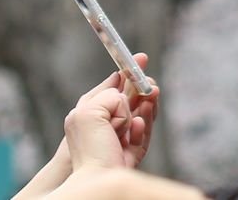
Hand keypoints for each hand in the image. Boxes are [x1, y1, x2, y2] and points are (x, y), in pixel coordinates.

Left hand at [64, 55, 158, 172]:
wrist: (97, 177)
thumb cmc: (87, 148)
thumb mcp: (89, 109)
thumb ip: (110, 94)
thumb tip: (124, 93)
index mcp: (92, 113)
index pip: (114, 88)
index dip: (127, 73)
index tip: (140, 59)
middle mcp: (106, 126)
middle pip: (131, 100)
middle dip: (143, 88)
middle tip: (150, 81)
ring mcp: (120, 140)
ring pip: (141, 115)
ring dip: (147, 104)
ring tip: (151, 96)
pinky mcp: (132, 154)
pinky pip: (144, 136)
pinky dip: (144, 126)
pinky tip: (138, 124)